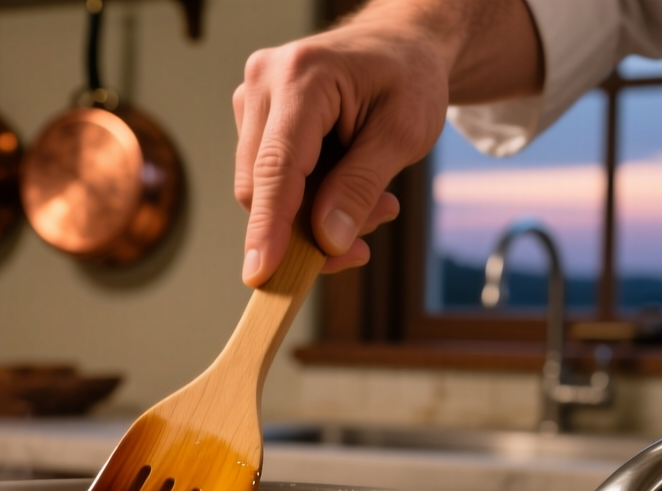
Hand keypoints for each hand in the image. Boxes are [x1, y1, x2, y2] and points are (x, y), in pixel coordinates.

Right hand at [234, 0, 541, 285]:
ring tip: (375, 202)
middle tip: (368, 238)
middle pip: (260, 186)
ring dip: (314, 214)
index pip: (276, 166)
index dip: (267, 226)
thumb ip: (361, 186)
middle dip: (308, 227)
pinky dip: (308, 199)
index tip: (260, 274)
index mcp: (303, 76)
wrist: (401, 45)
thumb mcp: (404, 134)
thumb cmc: (409, 78)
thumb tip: (326, 239)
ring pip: (263, 190)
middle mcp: (264, 82)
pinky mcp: (255, 118)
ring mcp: (253, 99)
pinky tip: (350, 187)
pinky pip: (270, 180)